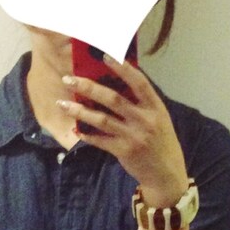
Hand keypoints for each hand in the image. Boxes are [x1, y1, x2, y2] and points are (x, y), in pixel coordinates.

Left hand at [58, 56, 188, 205]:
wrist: (166, 174)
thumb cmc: (161, 142)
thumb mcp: (158, 118)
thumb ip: (141, 103)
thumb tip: (118, 82)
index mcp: (155, 107)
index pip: (138, 83)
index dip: (122, 68)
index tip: (104, 55)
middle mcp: (144, 120)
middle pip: (113, 99)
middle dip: (88, 87)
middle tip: (69, 79)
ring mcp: (133, 136)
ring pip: (102, 120)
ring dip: (80, 110)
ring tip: (63, 103)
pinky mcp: (124, 151)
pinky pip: (100, 141)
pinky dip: (87, 135)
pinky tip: (75, 129)